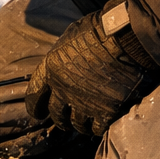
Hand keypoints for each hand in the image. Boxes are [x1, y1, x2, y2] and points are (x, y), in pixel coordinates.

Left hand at [25, 4, 159, 137]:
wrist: (125, 39)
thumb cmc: (99, 30)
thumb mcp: (69, 38)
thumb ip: (62, 56)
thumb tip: (63, 63)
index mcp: (51, 70)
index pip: (34, 95)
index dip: (35, 107)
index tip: (38, 113)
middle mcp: (64, 90)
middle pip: (56, 114)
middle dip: (59, 118)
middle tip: (64, 120)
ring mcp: (85, 103)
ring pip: (76, 124)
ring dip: (79, 124)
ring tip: (84, 123)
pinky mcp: (106, 111)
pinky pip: (97, 128)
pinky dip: (97, 127)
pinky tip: (100, 123)